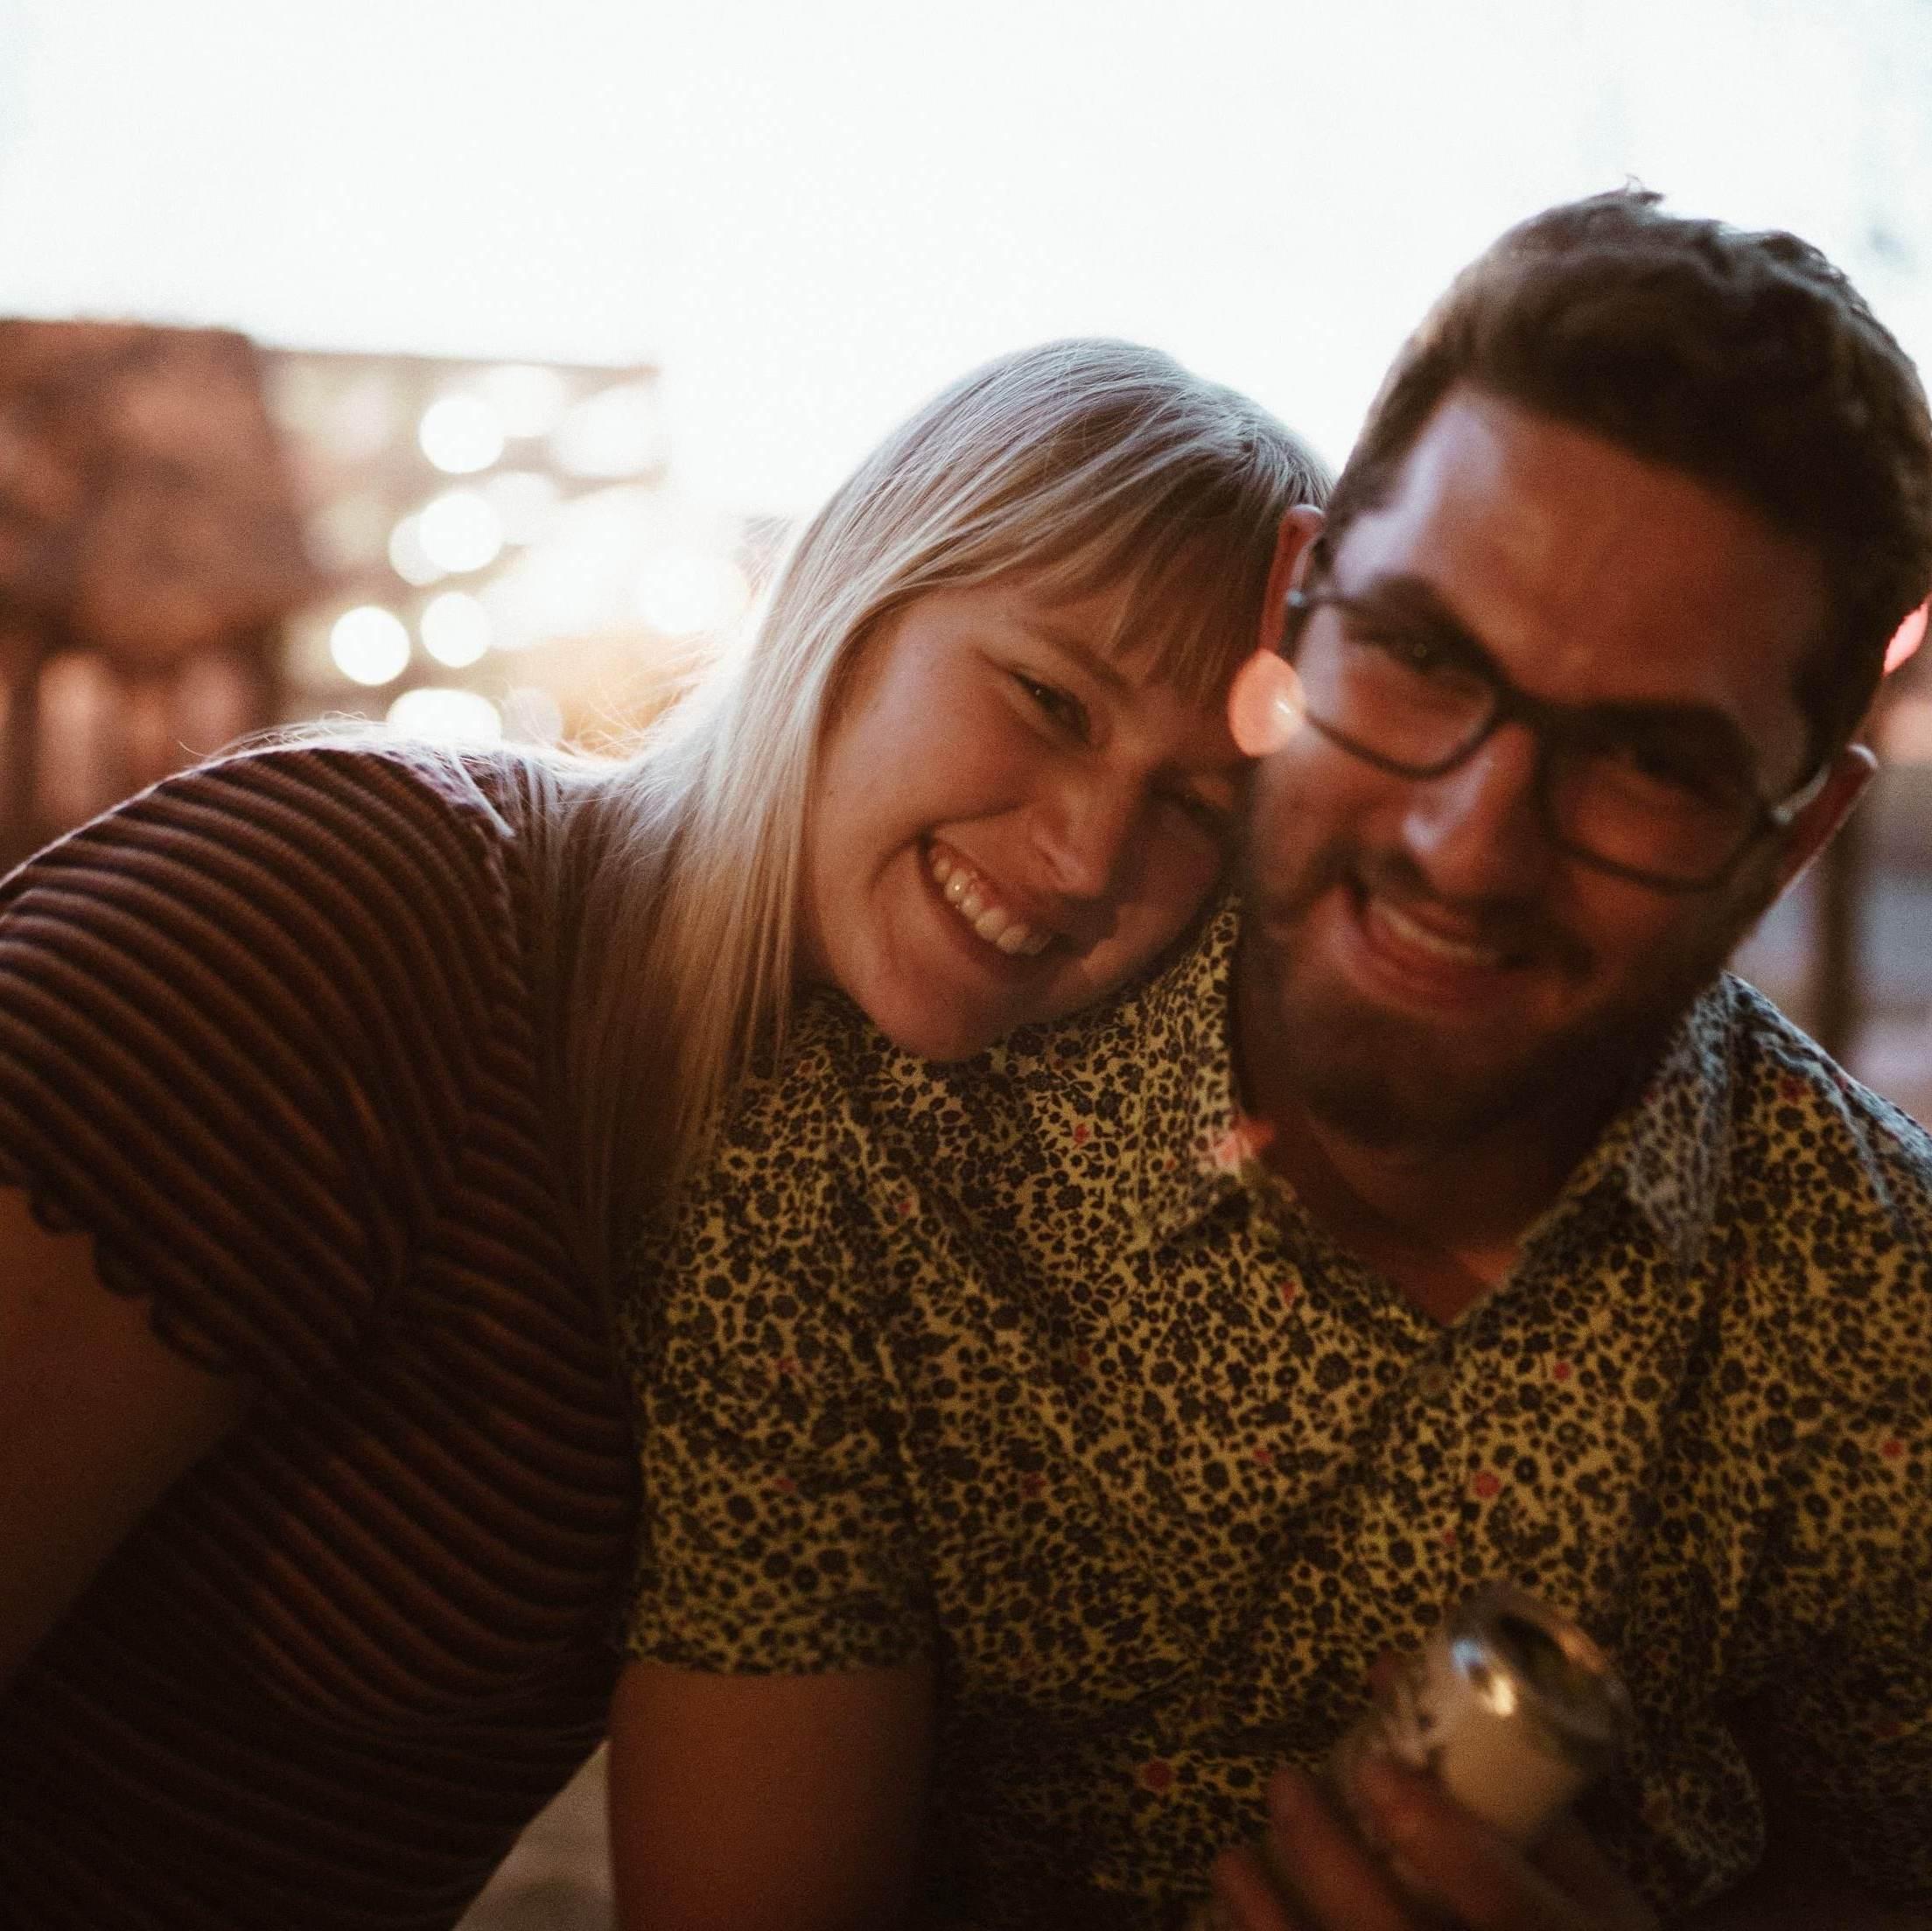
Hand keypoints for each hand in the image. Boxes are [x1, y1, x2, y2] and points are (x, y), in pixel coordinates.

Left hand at [1198, 1758, 1659, 1930]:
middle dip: (1329, 1859)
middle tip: (1285, 1785)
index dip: (1439, 1836)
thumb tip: (1459, 1718)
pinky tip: (1224, 1924)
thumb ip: (1550, 1830)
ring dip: (1270, 1922)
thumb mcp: (1606, 1913)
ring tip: (1232, 1860)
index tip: (1375, 1765)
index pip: (1507, 1903)